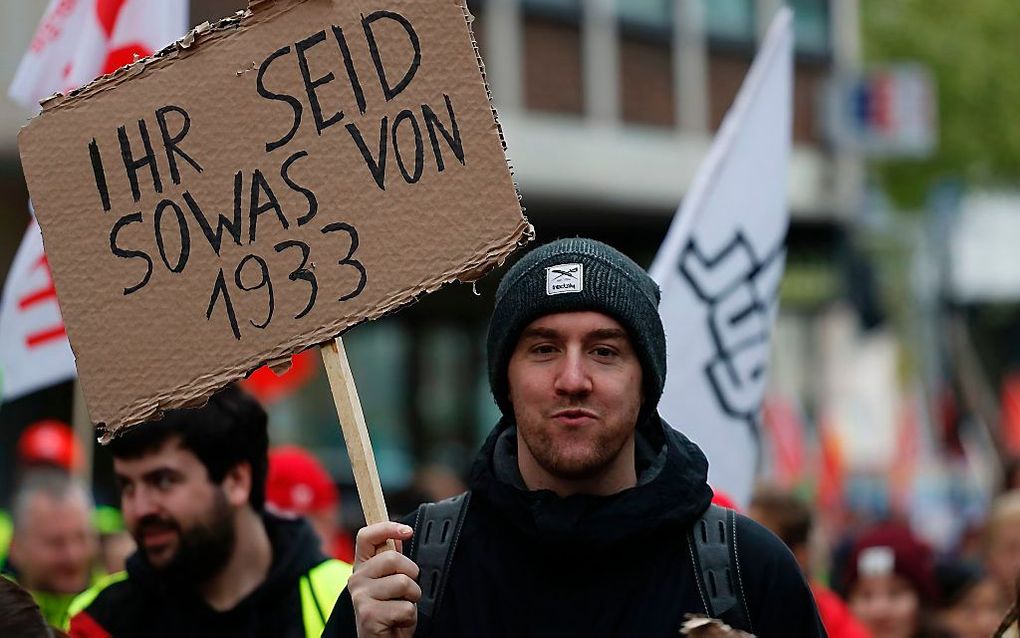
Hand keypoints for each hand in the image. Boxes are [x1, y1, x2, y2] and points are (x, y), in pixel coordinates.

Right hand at [351, 522, 420, 637]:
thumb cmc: (389, 613)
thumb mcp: (391, 582)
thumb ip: (393, 561)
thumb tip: (398, 536)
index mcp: (362, 567)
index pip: (366, 536)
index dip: (387, 528)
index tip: (406, 531)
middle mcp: (356, 579)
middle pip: (392, 558)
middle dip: (411, 574)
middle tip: (408, 590)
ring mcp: (360, 596)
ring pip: (403, 583)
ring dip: (412, 598)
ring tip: (402, 607)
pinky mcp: (368, 614)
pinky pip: (405, 607)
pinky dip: (409, 617)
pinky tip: (398, 621)